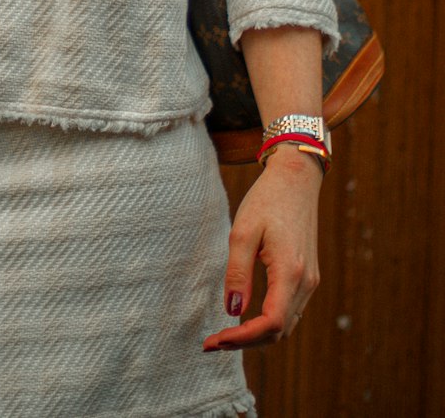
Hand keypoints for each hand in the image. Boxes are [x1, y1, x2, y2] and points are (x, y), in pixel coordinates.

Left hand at [203, 146, 321, 351]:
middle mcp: (306, 283)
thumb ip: (238, 272)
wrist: (296, 179)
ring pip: (286, 326)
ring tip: (224, 335)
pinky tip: (245, 320)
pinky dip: (268, 324)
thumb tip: (233, 310)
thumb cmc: (267, 200)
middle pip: (278, 332)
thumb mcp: (243, 231)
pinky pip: (289, 312)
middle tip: (211, 343)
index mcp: (290, 272)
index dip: (242, 338)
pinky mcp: (307, 277)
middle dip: (246, 342)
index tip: (215, 340)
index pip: (270, 324)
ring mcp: (310, 281)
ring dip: (256, 336)